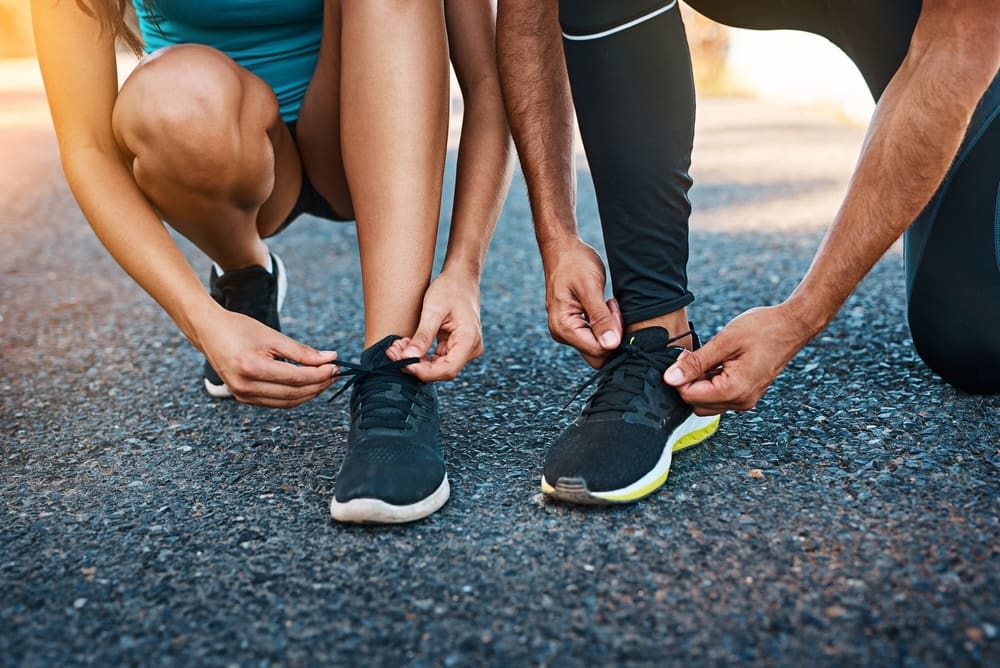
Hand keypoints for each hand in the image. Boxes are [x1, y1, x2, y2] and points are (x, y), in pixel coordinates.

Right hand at [197, 310, 337, 407]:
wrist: (208, 331)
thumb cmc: (239, 329)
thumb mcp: (273, 336)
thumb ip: (302, 351)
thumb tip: (330, 358)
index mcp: (252, 368)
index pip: (296, 378)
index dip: (320, 374)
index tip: (336, 366)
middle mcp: (245, 386)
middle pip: (293, 394)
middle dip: (318, 385)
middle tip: (334, 373)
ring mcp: (242, 395)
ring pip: (287, 402)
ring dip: (309, 393)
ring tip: (324, 379)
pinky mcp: (243, 398)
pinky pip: (276, 402)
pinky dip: (294, 396)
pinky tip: (307, 384)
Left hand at [387, 269, 483, 380]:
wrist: (461, 278)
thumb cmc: (450, 288)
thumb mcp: (433, 310)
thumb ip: (422, 336)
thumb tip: (408, 358)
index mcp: (469, 339)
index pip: (448, 369)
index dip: (424, 371)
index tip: (402, 363)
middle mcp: (471, 349)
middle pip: (442, 370)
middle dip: (416, 365)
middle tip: (393, 353)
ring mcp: (464, 349)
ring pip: (438, 366)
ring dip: (416, 360)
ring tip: (396, 348)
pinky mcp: (456, 347)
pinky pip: (438, 358)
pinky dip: (421, 355)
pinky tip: (406, 345)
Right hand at [542, 237, 622, 367]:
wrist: (563, 249)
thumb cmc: (574, 263)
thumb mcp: (590, 288)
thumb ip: (600, 318)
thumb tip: (611, 345)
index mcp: (563, 327)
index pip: (598, 351)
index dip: (613, 335)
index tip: (612, 306)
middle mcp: (561, 334)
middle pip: (597, 353)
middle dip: (612, 334)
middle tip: (611, 306)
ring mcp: (567, 331)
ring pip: (598, 345)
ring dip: (609, 327)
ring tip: (606, 302)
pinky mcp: (574, 326)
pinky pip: (595, 336)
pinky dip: (604, 324)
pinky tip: (604, 306)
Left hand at [663, 304, 814, 414]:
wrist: (793, 325)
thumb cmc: (763, 329)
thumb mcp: (724, 342)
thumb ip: (696, 363)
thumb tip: (670, 379)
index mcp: (734, 391)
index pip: (689, 396)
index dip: (680, 377)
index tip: (684, 356)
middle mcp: (740, 401)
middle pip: (696, 403)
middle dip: (688, 382)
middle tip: (694, 356)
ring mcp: (745, 399)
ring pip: (707, 401)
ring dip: (700, 382)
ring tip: (709, 357)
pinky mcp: (746, 393)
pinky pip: (719, 395)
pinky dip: (711, 382)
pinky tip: (717, 362)